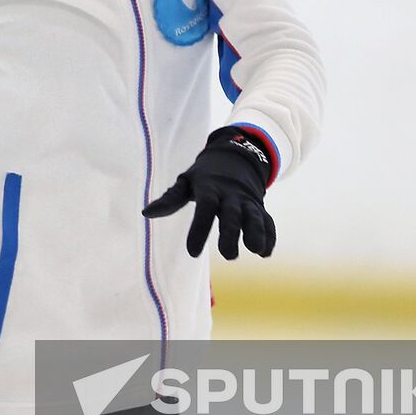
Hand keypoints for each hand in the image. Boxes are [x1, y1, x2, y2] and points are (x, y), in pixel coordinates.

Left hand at [143, 126, 275, 258]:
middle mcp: (230, 195)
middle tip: (229, 256)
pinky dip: (269, 235)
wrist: (235, 159)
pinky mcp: (259, 208)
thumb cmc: (203, 177)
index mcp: (210, 188)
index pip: (205, 208)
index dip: (199, 229)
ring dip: (257, 232)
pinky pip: (268, 221)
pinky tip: (265, 252)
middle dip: (232, 234)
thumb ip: (170, 199)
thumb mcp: (186, 182)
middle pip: (233, 214)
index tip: (193, 253)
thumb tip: (146, 213)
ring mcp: (247, 201)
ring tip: (256, 250)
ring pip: (255, 216)